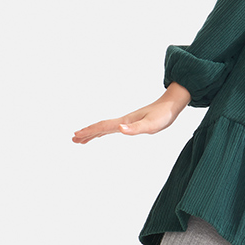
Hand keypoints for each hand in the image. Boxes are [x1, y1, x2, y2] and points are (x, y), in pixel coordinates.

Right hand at [72, 82, 191, 143]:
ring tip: (82, 139)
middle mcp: (123, 121)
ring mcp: (127, 121)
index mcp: (125, 121)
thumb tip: (119, 129)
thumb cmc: (163, 115)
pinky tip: (103, 134)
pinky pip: (113, 128)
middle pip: (101, 127)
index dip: (89, 131)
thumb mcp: (151, 125)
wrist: (171, 105)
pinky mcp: (132, 122)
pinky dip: (104, 131)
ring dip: (93, 133)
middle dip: (87, 133)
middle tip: (73, 139)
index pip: (103, 126)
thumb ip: (135, 128)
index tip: (76, 135)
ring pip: (105, 128)